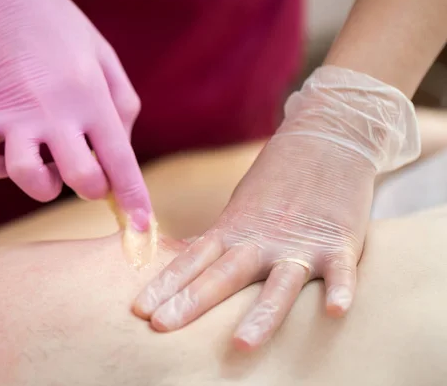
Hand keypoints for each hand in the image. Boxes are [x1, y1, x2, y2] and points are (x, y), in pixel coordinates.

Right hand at [0, 0, 151, 229]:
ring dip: (43, 186)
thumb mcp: (109, 63)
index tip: (142, 227)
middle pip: (81, 179)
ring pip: (28, 177)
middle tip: (91, 176)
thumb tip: (118, 159)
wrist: (7, 0)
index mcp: (93, 99)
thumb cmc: (66, 35)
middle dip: (93, 191)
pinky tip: (7, 154)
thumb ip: (122, 112)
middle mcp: (57, 113)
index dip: (135, 198)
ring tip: (49, 165)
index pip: (120, 160)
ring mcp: (17, 117)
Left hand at [133, 66, 420, 349]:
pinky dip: (341, 288)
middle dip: (192, 301)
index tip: (139, 310)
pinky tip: (335, 311)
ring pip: (280, 283)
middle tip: (161, 326)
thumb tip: (189, 267)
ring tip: (242, 344)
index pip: (192, 261)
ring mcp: (300, 241)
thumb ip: (221, 242)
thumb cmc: (276, 181)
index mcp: (234, 230)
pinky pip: (342, 271)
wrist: (325, 138)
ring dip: (262, 313)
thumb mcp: (240, 210)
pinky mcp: (339, 241)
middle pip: (223, 274)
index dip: (165, 285)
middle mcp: (261, 239)